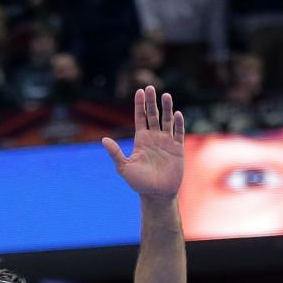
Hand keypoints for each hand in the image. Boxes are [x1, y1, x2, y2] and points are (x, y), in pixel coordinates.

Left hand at [103, 85, 184, 199]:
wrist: (157, 195)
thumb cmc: (139, 183)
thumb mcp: (124, 168)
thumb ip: (115, 153)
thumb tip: (104, 139)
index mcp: (141, 140)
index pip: (140, 117)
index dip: (140, 104)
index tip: (139, 91)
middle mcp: (154, 137)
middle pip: (153, 114)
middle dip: (152, 101)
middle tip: (150, 87)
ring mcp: (166, 142)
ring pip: (167, 120)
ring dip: (167, 108)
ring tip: (165, 95)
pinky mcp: (177, 149)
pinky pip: (178, 133)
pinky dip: (178, 123)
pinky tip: (177, 114)